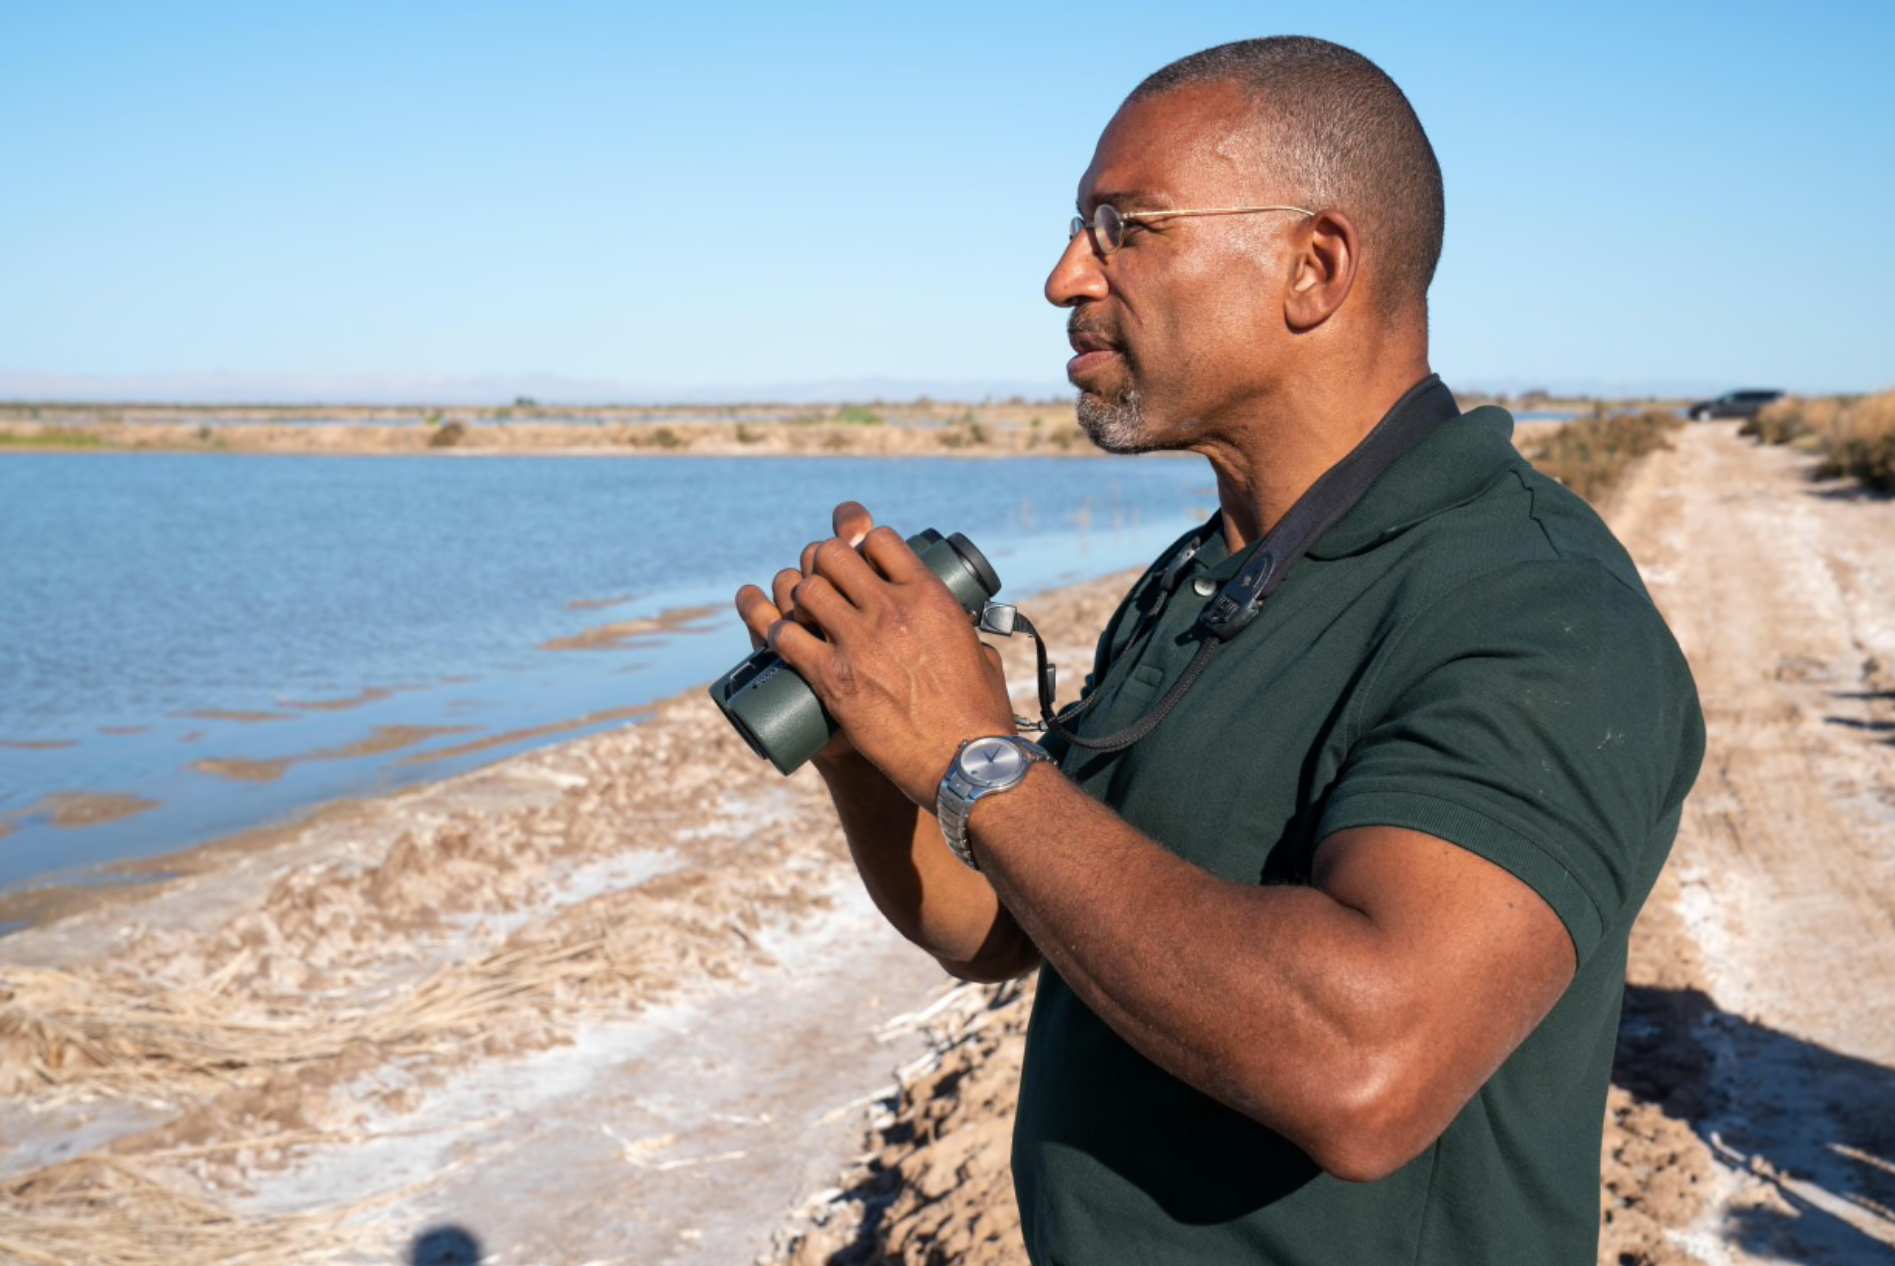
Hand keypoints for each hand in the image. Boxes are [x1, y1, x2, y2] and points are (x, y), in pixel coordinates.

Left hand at [763, 509, 1016, 804]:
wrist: (965, 762)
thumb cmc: (978, 714)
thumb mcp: (979, 652)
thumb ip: (964, 630)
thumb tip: (959, 625)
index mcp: (929, 596)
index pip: (879, 539)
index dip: (861, 543)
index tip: (858, 558)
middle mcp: (891, 610)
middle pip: (832, 555)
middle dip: (822, 563)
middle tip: (824, 583)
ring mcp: (859, 643)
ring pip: (804, 590)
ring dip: (798, 597)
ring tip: (803, 613)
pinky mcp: (833, 679)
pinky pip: (786, 638)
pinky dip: (777, 632)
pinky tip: (781, 636)